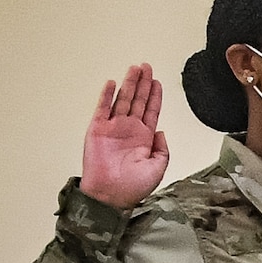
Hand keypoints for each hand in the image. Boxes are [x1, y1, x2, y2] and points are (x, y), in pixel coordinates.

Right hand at [80, 64, 169, 209]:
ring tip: (134, 68)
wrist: (110, 195)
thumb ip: (164, 149)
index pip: (151, 111)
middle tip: (147, 67)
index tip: (158, 81)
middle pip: (138, 100)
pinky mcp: (97, 130)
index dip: (155, 96)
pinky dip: (107, 96)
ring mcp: (113, 128)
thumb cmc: (133, 186)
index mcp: (144, 138)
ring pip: (122, 100)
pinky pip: (102, 109)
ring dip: (128, 84)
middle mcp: (129, 130)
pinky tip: (112, 83)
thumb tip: (162, 131)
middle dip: (143, 83)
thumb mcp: (158, 167)